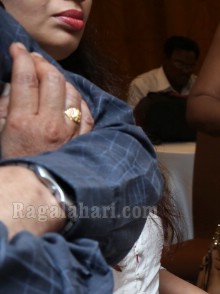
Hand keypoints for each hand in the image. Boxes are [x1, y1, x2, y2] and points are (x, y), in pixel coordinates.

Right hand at [0, 43, 93, 157]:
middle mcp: (50, 125)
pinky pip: (86, 113)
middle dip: (42, 64)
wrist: (38, 195)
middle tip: (34, 59)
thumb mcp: (0, 134)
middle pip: (52, 80)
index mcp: (23, 122)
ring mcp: (71, 134)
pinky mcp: (84, 143)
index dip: (21, 57)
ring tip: (51, 75)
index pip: (25, 78)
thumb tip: (14, 85)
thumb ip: (5, 107)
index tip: (17, 48)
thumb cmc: (14, 165)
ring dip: (61, 79)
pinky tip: (71, 96)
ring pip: (72, 93)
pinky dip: (78, 99)